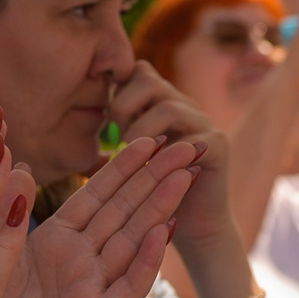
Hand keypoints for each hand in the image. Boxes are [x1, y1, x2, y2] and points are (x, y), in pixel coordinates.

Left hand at [0, 132, 201, 297]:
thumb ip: (7, 207)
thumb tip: (16, 159)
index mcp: (57, 241)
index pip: (96, 195)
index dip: (123, 166)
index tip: (149, 138)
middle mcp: (81, 261)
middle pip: (124, 211)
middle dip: (154, 178)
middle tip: (185, 146)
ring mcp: (92, 290)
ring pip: (132, 241)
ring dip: (159, 208)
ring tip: (185, 175)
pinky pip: (126, 289)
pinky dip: (145, 262)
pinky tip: (163, 234)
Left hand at [110, 59, 237, 261]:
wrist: (191, 226)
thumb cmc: (153, 195)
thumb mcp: (126, 163)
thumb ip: (112, 140)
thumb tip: (80, 121)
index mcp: (160, 104)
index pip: (138, 71)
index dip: (117, 88)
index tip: (106, 121)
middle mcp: (183, 107)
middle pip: (149, 79)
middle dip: (123, 105)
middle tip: (114, 138)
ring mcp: (203, 124)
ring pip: (169, 107)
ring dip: (141, 131)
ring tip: (130, 156)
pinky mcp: (218, 146)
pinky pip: (191, 139)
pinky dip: (167, 156)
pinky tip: (152, 173)